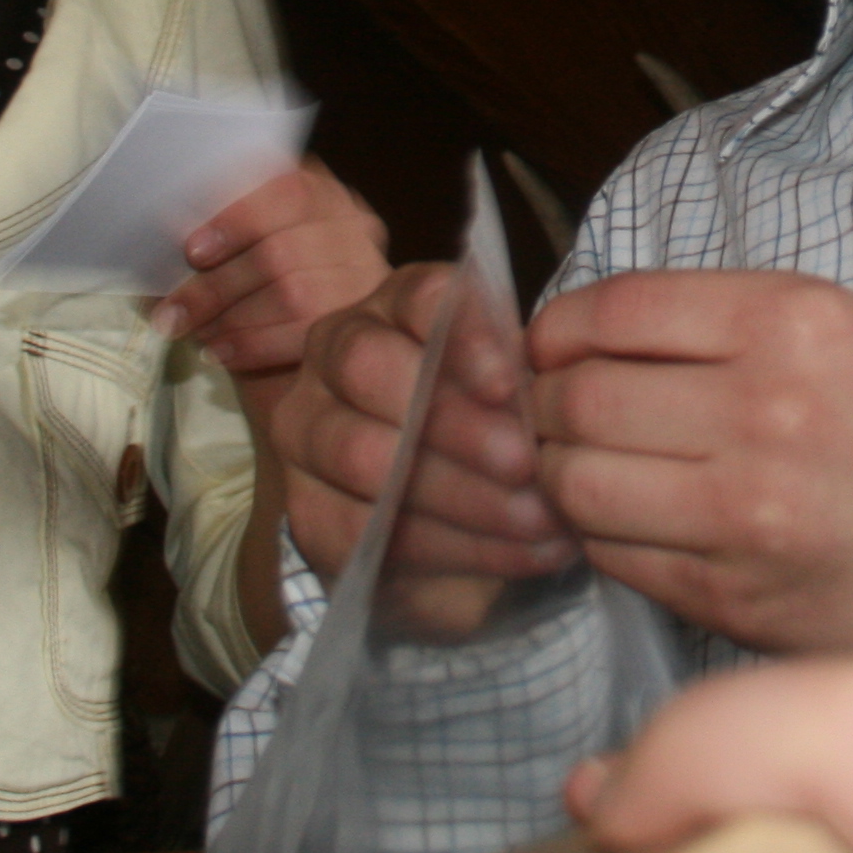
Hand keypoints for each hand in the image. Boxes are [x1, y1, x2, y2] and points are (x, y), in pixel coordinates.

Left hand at [152, 163, 391, 374]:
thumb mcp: (237, 248)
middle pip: (282, 250)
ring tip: (195, 333)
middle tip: (171, 312)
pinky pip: (300, 334)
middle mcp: (353, 227)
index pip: (291, 190)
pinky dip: (251, 345)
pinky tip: (220, 353)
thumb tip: (158, 245)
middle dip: (216, 286)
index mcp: (321, 193)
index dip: (238, 217)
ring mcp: (363, 276)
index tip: (192, 249)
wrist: (293, 350)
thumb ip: (213, 236)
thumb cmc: (255, 287)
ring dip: (229, 318)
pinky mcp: (358, 323)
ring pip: (291, 293)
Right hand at [274, 264, 577, 622]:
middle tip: (525, 464)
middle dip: (455, 421)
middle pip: (372, 368)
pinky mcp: (306, 506)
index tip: (510, 385)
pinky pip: (361, 525)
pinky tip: (514, 554)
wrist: (437, 512)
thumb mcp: (512, 394)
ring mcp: (307, 427)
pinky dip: (444, 545)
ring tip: (534, 519)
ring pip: (363, 452)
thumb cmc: (490, 428)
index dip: (466, 338)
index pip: (419, 298)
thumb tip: (546, 397)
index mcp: (396, 306)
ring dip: (458, 491)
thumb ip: (517, 382)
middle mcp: (336, 352)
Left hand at [522, 274, 852, 675]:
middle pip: (578, 399)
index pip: (612, 311)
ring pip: (578, 483)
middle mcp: (763, 410)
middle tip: (552, 414)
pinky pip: (616, 557)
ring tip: (581, 470)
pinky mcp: (734, 594)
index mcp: (791, 322)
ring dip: (559, 475)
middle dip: (543, 405)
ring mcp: (745, 512)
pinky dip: (601, 538)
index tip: (551, 345)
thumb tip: (589, 336)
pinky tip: (629, 523)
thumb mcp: (846, 330)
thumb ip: (724, 324)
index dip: (556, 329)